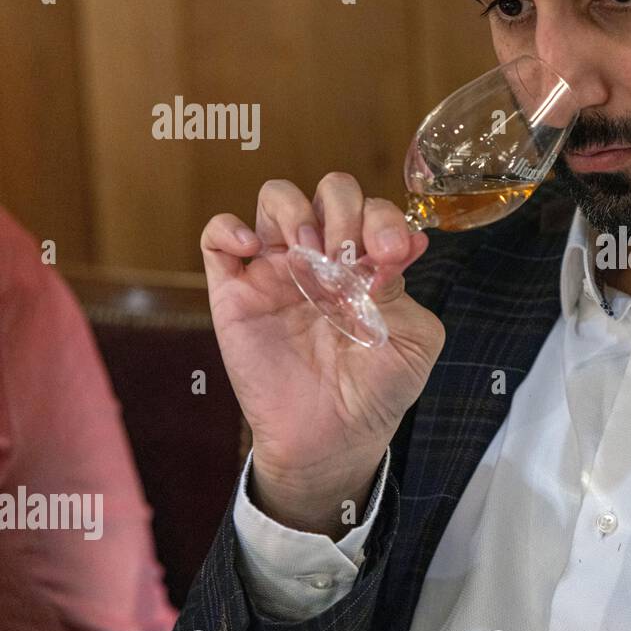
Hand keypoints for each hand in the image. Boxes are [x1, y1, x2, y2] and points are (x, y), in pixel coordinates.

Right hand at [200, 172, 443, 532]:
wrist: (333, 439)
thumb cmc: (376, 390)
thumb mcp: (413, 339)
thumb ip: (407, 288)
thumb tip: (408, 241)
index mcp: (367, 263)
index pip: (373, 210)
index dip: (384, 220)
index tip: (391, 254)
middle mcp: (324, 258)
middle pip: (330, 191)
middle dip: (345, 210)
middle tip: (348, 252)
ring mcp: (278, 271)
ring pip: (275, 198)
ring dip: (296, 212)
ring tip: (310, 254)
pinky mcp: (234, 293)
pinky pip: (216, 238)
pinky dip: (229, 227)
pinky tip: (254, 250)